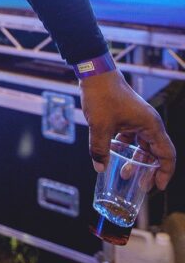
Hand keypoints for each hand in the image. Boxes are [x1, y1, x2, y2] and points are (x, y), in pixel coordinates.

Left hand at [79, 68, 175, 189]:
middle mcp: (148, 124)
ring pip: (143, 146)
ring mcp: (138, 120)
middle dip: (149, 171)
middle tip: (140, 186)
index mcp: (151, 126)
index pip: (167, 155)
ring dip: (136, 161)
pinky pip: (132, 138)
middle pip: (156, 153)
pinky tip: (114, 156)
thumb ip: (100, 149)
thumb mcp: (100, 126)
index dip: (165, 173)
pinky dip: (126, 149)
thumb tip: (99, 168)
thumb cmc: (103, 95)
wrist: (95, 74)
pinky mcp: (128, 118)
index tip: (157, 187)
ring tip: (125, 175)